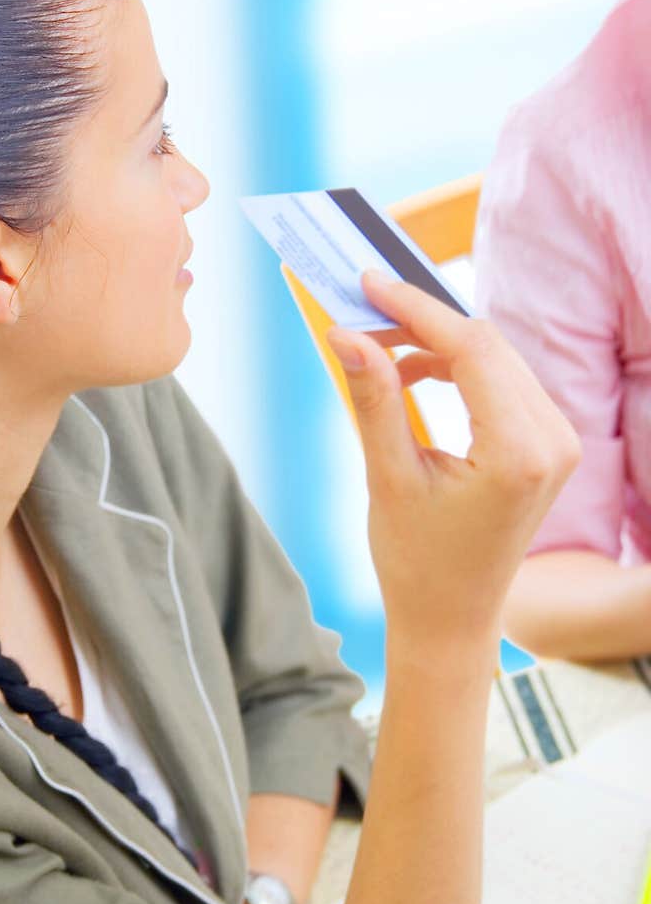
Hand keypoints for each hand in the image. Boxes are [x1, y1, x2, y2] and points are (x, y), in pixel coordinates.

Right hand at [326, 270, 581, 651]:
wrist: (452, 620)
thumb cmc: (418, 563)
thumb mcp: (389, 479)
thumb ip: (374, 399)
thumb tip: (346, 333)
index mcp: (519, 451)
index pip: (471, 348)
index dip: (415, 308)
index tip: (368, 283)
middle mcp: (553, 440)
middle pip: (488, 345)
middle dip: (423, 322)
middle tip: (362, 312)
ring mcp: (557, 442)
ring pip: (496, 358)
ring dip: (438, 344)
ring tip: (378, 349)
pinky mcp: (547, 445)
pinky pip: (502, 382)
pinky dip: (458, 369)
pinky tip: (412, 375)